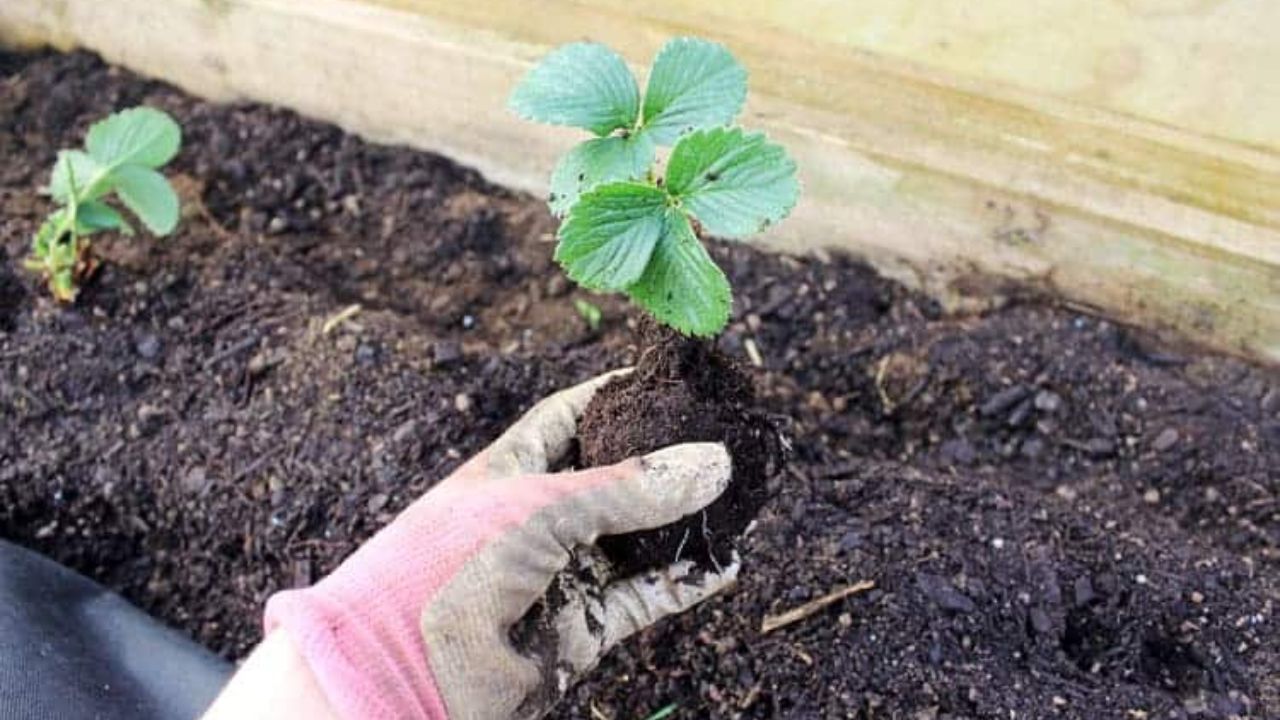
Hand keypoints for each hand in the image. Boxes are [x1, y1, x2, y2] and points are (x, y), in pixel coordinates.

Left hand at [264, 372, 737, 719]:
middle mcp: (534, 519)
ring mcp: (557, 575)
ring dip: (683, 524)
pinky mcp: (578, 630)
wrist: (406, 672)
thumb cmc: (451, 565)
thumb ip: (631, 488)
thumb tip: (717, 461)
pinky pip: (644, 599)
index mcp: (509, 470)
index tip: (669, 378)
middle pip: (611, 480)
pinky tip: (725, 563)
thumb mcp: (543, 507)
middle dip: (662, 463)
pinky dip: (684, 582)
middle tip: (721, 437)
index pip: (569, 417)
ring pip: (635, 542)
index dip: (615, 395)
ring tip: (738, 499)